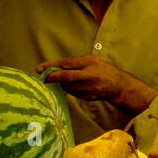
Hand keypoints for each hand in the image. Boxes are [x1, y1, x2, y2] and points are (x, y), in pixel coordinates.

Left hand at [37, 55, 155, 114]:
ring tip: (68, 80)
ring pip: (67, 87)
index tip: (39, 69)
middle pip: (64, 78)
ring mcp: (88, 89)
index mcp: (89, 65)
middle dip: (52, 78)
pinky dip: (70, 89)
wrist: (118, 86)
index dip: (51, 67)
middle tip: (44, 78)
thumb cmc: (104, 69)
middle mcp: (88, 77)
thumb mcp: (91, 60)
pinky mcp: (87, 97)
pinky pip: (72, 93)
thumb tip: (56, 66)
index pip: (66, 65)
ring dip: (63, 83)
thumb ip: (75, 62)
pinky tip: (76, 86)